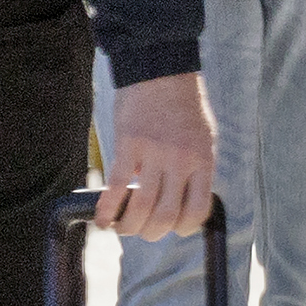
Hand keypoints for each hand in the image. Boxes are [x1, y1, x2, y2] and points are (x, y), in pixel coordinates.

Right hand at [98, 75, 221, 239]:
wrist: (161, 73)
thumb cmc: (183, 106)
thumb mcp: (203, 138)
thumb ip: (196, 168)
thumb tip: (186, 198)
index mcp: (203, 162)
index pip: (198, 210)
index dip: (184, 227)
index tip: (173, 228)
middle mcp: (181, 162)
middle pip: (166, 214)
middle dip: (153, 233)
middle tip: (143, 232)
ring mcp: (154, 154)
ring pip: (141, 206)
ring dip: (129, 226)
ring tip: (122, 228)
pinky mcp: (128, 146)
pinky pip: (115, 187)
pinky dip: (107, 209)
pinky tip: (102, 220)